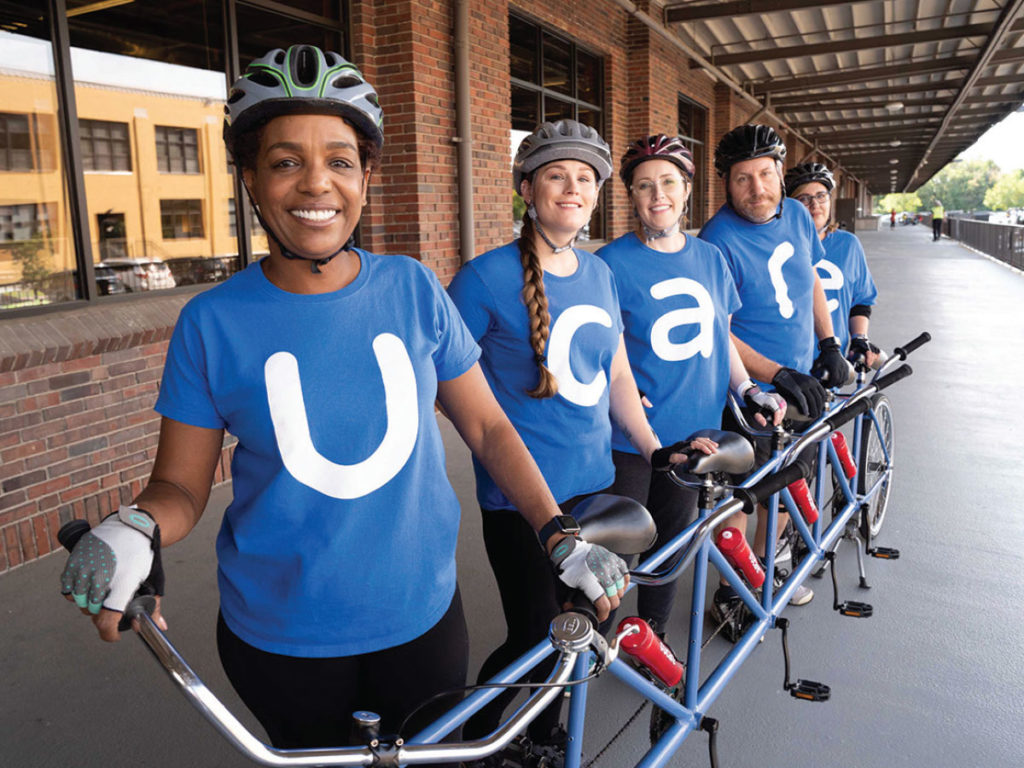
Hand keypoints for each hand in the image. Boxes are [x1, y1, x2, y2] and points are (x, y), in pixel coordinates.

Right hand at [60, 506, 162, 640]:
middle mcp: (101, 578)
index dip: (109, 633)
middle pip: (92, 612)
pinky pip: (67, 588)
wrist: (129, 526)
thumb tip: (159, 626)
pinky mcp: (74, 562)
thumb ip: (154, 605)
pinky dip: (74, 592)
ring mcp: (85, 569)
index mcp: (122, 584)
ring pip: (78, 601)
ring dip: (87, 603)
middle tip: (109, 605)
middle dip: (101, 614)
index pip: (107, 619)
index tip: (114, 635)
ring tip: (99, 594)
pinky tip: (85, 588)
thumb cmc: (140, 554)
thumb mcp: (151, 579)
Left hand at [550, 536, 627, 621]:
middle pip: (615, 598)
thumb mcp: (568, 586)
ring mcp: (609, 564)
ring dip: (616, 595)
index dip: (603, 614)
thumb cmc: (569, 566)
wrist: (570, 549)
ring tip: (608, 594)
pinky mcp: (614, 558)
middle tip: (602, 605)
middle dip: (609, 606)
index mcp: (588, 579)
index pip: (604, 604)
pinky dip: (622, 583)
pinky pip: (625, 575)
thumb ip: (571, 600)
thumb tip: (571, 610)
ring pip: (621, 588)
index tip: (600, 616)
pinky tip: (615, 585)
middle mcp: (602, 571)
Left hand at [742, 384, 786, 425]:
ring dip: (782, 414)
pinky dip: (783, 410)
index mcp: (769, 400)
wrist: (754, 395)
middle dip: (780, 418)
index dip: (777, 418)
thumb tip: (764, 424)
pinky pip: (784, 404)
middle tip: (776, 423)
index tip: (774, 423)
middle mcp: (775, 397)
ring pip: (784, 406)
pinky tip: (779, 414)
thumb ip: (759, 418)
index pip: (777, 411)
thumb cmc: (755, 403)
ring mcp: (777, 396)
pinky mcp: (779, 397)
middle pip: (782, 409)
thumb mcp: (754, 412)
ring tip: (778, 419)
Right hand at [771, 367, 825, 419]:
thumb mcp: (806, 381)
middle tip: (818, 414)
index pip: (823, 394)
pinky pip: (802, 400)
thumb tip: (821, 398)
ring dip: (813, 409)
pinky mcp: (795, 389)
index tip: (821, 409)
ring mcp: (803, 385)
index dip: (823, 403)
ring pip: (812, 400)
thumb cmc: (794, 380)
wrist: (782, 374)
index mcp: (814, 381)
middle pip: (818, 398)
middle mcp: (810, 382)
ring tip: (813, 415)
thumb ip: (813, 388)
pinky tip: (806, 413)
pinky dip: (805, 408)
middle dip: (819, 408)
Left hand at [811, 336, 850, 386]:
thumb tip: (810, 373)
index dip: (830, 385)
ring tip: (833, 384)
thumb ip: (814, 368)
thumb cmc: (825, 355)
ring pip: (844, 379)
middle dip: (834, 385)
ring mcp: (845, 367)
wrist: (832, 348)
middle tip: (828, 385)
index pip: (834, 380)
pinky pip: (847, 376)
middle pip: (839, 381)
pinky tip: (839, 381)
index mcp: (834, 368)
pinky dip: (843, 380)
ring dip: (839, 383)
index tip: (827, 386)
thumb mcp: (818, 362)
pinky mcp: (847, 366)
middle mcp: (841, 368)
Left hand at [847, 334, 878, 368]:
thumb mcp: (853, 348)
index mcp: (865, 346)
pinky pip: (878, 353)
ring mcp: (873, 347)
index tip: (868, 364)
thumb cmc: (856, 344)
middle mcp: (870, 346)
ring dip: (873, 359)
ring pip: (876, 355)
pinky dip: (877, 356)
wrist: (860, 337)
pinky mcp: (875, 347)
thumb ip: (851, 352)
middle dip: (870, 361)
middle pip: (873, 356)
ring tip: (869, 362)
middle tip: (867, 365)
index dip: (869, 359)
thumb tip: (850, 355)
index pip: (869, 353)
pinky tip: (874, 359)